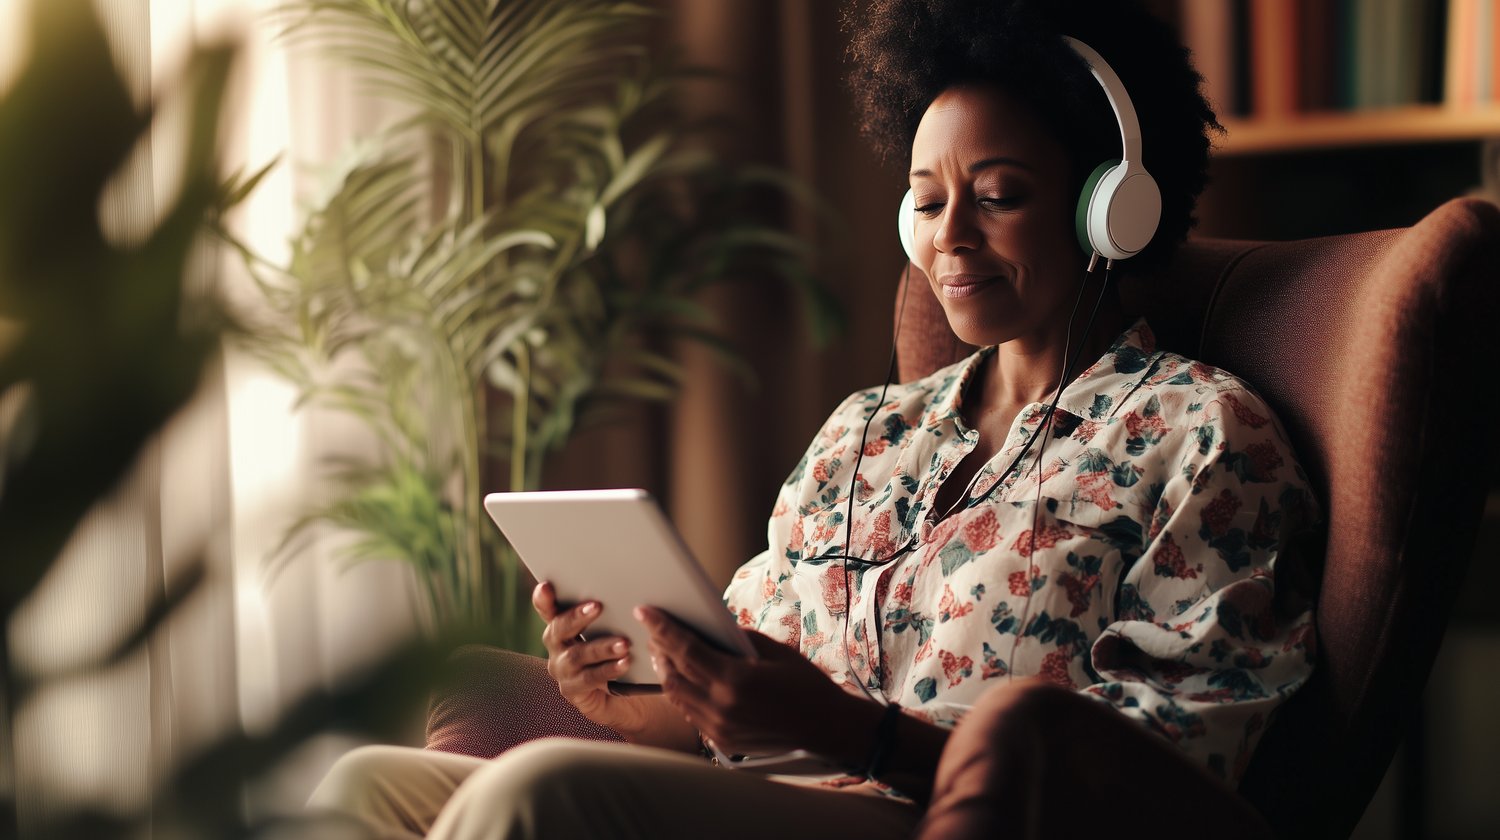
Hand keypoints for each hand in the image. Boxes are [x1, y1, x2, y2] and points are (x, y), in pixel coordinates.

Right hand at [533, 582, 651, 733]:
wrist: (628, 695)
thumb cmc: (622, 651)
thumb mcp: (619, 629)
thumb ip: (614, 613)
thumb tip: (633, 596)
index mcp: (563, 626)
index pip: (549, 609)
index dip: (543, 599)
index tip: (545, 586)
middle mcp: (557, 646)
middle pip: (558, 629)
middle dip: (577, 617)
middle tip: (598, 606)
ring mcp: (562, 669)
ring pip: (577, 655)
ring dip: (601, 647)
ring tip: (624, 643)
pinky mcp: (572, 689)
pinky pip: (589, 678)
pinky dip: (608, 670)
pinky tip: (625, 663)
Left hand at [635, 606, 867, 758]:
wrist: (827, 727)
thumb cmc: (806, 685)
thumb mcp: (774, 651)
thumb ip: (738, 638)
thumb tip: (709, 628)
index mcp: (735, 681)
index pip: (685, 649)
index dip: (661, 628)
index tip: (645, 611)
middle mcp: (721, 707)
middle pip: (673, 673)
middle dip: (660, 648)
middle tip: (654, 629)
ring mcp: (720, 727)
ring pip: (677, 696)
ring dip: (668, 672)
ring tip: (665, 652)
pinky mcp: (722, 740)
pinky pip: (690, 713)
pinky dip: (684, 693)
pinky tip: (687, 679)